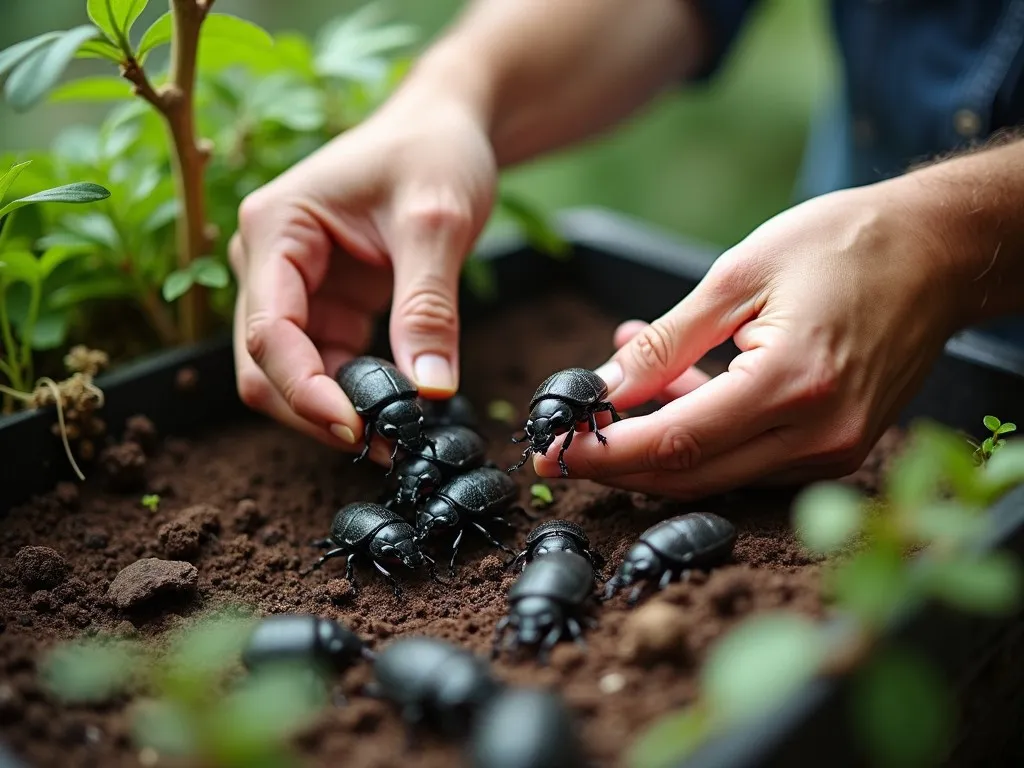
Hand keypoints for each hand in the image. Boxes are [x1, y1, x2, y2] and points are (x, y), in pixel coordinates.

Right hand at [229, 90, 496, 459]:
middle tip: (385, 445)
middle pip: (265, 365)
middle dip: (317, 411)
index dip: (305, 390)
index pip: (269, 330)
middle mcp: (268, 262)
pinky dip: (360, 395)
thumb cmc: (434, 151)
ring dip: (339, 411)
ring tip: (402, 436)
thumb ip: (428, 307)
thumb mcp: (437, 222)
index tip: (358, 428)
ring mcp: (294, 288)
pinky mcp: (326, 307)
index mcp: (275, 228)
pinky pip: (329, 367)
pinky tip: (401, 411)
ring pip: (293, 377)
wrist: (445, 127)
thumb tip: (430, 392)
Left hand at [532, 182, 961, 497]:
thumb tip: (604, 389)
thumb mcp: (737, 276)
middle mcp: (819, 434)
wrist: (937, 251)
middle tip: (567, 442)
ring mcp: (834, 450)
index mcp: (793, 383)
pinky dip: (703, 433)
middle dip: (620, 463)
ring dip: (659, 438)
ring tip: (629, 377)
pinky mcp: (837, 448)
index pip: (677, 442)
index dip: (607, 454)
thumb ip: (666, 343)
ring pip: (717, 471)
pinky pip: (750, 459)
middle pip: (692, 473)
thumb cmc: (842, 245)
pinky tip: (680, 384)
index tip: (554, 453)